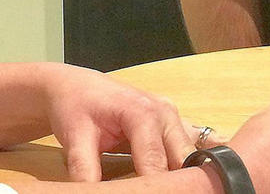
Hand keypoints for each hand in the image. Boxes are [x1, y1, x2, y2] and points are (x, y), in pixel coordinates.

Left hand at [39, 65, 195, 180]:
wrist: (78, 86)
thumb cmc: (77, 105)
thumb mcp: (76, 138)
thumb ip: (86, 168)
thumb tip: (92, 192)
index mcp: (143, 113)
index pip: (157, 163)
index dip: (153, 187)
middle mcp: (164, 112)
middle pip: (182, 160)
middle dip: (174, 182)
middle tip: (157, 192)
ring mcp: (172, 116)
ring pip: (189, 154)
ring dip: (182, 173)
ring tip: (171, 189)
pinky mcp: (172, 123)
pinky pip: (191, 144)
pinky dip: (192, 160)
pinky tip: (193, 176)